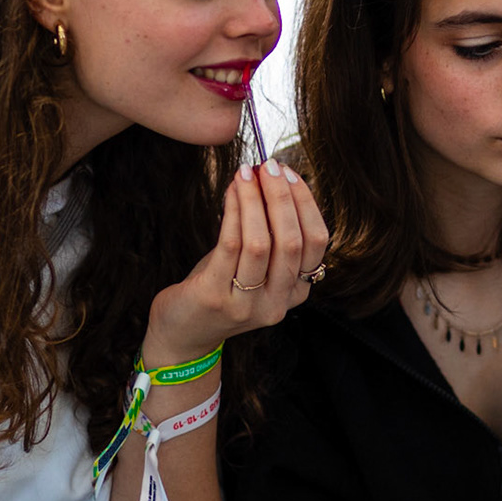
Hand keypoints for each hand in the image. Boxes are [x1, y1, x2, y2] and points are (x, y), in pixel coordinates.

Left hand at [142, 159, 328, 363]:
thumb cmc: (220, 289)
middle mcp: (277, 302)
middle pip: (292, 241)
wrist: (184, 334)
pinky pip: (230, 247)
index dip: (305, 203)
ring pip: (261, 243)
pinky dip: (233, 213)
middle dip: (281, 196)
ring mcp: (247, 304)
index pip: (317, 242)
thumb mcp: (256, 266)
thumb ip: (272, 234)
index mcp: (296, 291)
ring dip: (254, 201)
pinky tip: (230, 192)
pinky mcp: (215, 297)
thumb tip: (275, 179)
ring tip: (246, 173)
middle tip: (269, 166)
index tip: (289, 173)